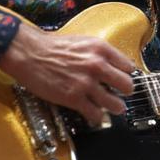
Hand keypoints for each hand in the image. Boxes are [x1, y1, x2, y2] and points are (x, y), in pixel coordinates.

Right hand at [0, 23, 135, 126]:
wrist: (30, 54)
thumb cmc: (53, 46)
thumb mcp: (84, 42)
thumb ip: (100, 54)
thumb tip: (113, 65)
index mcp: (101, 49)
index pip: (129, 66)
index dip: (126, 74)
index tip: (123, 78)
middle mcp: (97, 65)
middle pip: (127, 86)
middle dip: (125, 92)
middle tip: (120, 94)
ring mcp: (86, 83)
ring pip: (115, 104)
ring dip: (115, 108)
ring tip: (113, 108)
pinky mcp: (73, 98)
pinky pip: (95, 114)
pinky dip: (97, 117)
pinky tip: (95, 115)